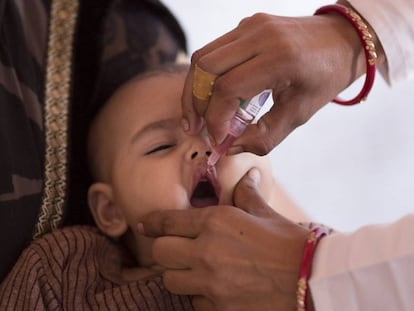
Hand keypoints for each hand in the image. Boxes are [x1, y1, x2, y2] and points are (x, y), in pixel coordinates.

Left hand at [138, 169, 309, 309]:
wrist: (313, 280)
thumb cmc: (289, 243)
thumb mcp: (266, 213)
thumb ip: (247, 192)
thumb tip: (250, 173)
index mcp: (216, 222)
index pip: (168, 222)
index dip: (151, 223)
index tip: (144, 225)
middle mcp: (206, 252)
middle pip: (160, 253)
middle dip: (165, 251)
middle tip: (179, 251)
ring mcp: (210, 284)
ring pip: (172, 281)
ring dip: (180, 276)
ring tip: (198, 272)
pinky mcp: (218, 309)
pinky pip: (194, 303)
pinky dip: (200, 297)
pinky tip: (217, 291)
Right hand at [182, 11, 370, 154]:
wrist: (342, 40)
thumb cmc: (324, 78)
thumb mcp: (299, 114)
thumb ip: (263, 137)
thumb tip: (228, 148)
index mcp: (280, 58)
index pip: (228, 88)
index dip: (215, 119)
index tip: (216, 140)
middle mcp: (261, 35)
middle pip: (206, 69)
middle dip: (195, 104)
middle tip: (196, 129)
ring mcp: (251, 25)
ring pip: (203, 57)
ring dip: (194, 89)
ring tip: (196, 116)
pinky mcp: (246, 25)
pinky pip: (214, 50)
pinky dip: (205, 76)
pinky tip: (210, 96)